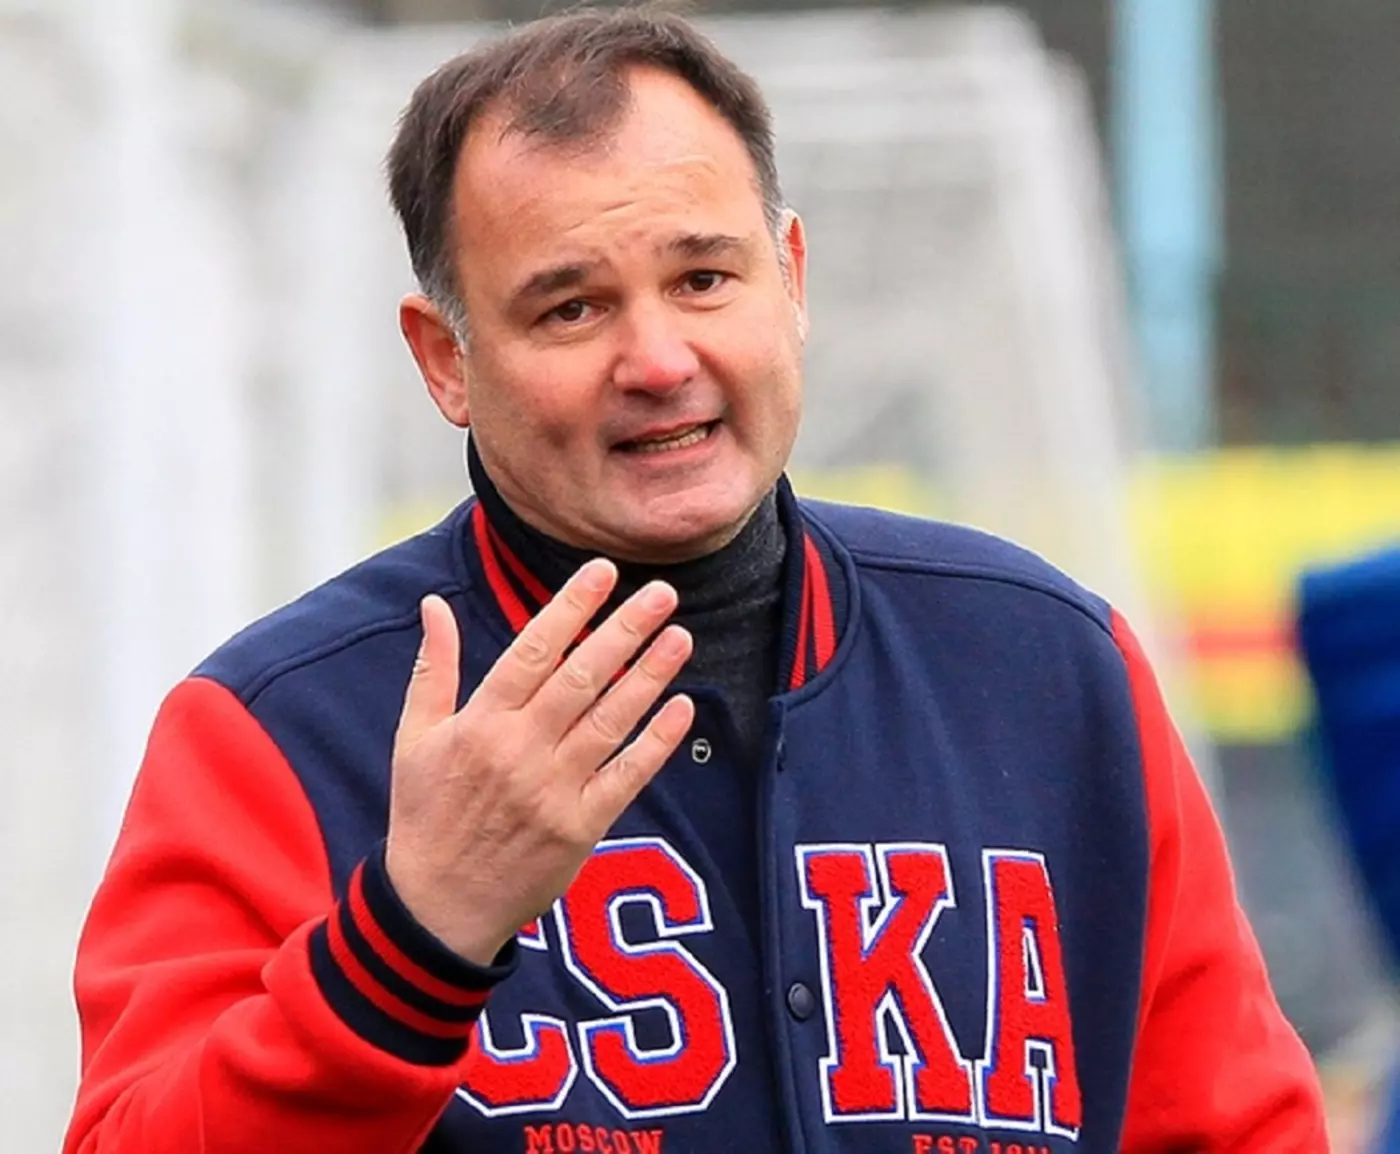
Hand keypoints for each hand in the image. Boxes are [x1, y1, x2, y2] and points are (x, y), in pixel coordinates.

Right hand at [385, 559, 694, 964]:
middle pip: (581, 677)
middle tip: (663, 592)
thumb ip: (433, 668)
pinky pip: (627, 776)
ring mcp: (553, 790)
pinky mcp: (580, 828)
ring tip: (680, 638)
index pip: (532, 650)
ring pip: (610, 720)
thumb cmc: (425, 815)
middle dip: (624, 629)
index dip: (571, 607)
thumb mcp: (414, 738)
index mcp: (479, 723)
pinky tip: (681, 709)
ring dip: (649, 676)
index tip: (603, 571)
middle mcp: (519, 750)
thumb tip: (434, 604)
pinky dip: (655, 743)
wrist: (437, 907)